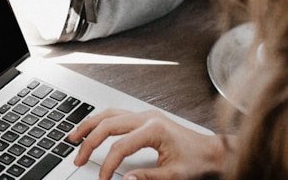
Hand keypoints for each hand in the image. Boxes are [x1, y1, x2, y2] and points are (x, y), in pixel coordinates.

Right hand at [68, 109, 226, 179]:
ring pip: (109, 114)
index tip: (104, 179)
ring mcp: (145, 115)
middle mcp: (147, 117)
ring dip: (89, 125)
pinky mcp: (145, 118)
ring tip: (73, 137)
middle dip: (89, 142)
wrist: (213, 152)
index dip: (108, 165)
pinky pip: (116, 114)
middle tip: (77, 158)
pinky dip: (101, 121)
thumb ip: (147, 178)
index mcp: (154, 129)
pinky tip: (92, 128)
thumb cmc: (198, 161)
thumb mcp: (174, 175)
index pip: (120, 146)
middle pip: (107, 124)